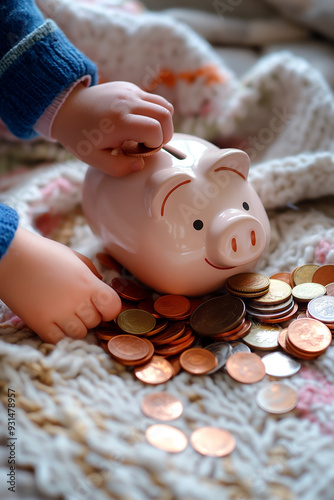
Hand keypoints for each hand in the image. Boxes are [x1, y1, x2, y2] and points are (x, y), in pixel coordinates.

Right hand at [0, 227, 121, 342]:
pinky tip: (52, 319)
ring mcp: (58, 314)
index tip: (102, 305)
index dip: (109, 308)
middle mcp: (76, 301)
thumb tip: (103, 287)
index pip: (113, 307)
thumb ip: (92, 274)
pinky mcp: (40, 324)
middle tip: (76, 304)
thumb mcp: (75, 257)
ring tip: (64, 311)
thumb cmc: (44, 253)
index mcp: (88, 283)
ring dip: (75, 325)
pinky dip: (58, 333)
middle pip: (96, 321)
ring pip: (79, 333)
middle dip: (89, 315)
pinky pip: (59, 339)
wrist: (11, 256)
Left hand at [52, 81, 173, 175]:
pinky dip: (154, 114)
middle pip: (165, 115)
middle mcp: (127, 102)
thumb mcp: (94, 159)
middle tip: (148, 145)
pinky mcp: (130, 88)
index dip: (154, 145)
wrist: (66, 108)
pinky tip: (138, 123)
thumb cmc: (80, 136)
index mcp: (119, 122)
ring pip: (165, 106)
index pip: (154, 130)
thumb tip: (140, 164)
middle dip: (164, 135)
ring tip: (146, 134)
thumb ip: (118, 168)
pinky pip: (155, 101)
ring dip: (163, 124)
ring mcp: (130, 92)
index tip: (140, 151)